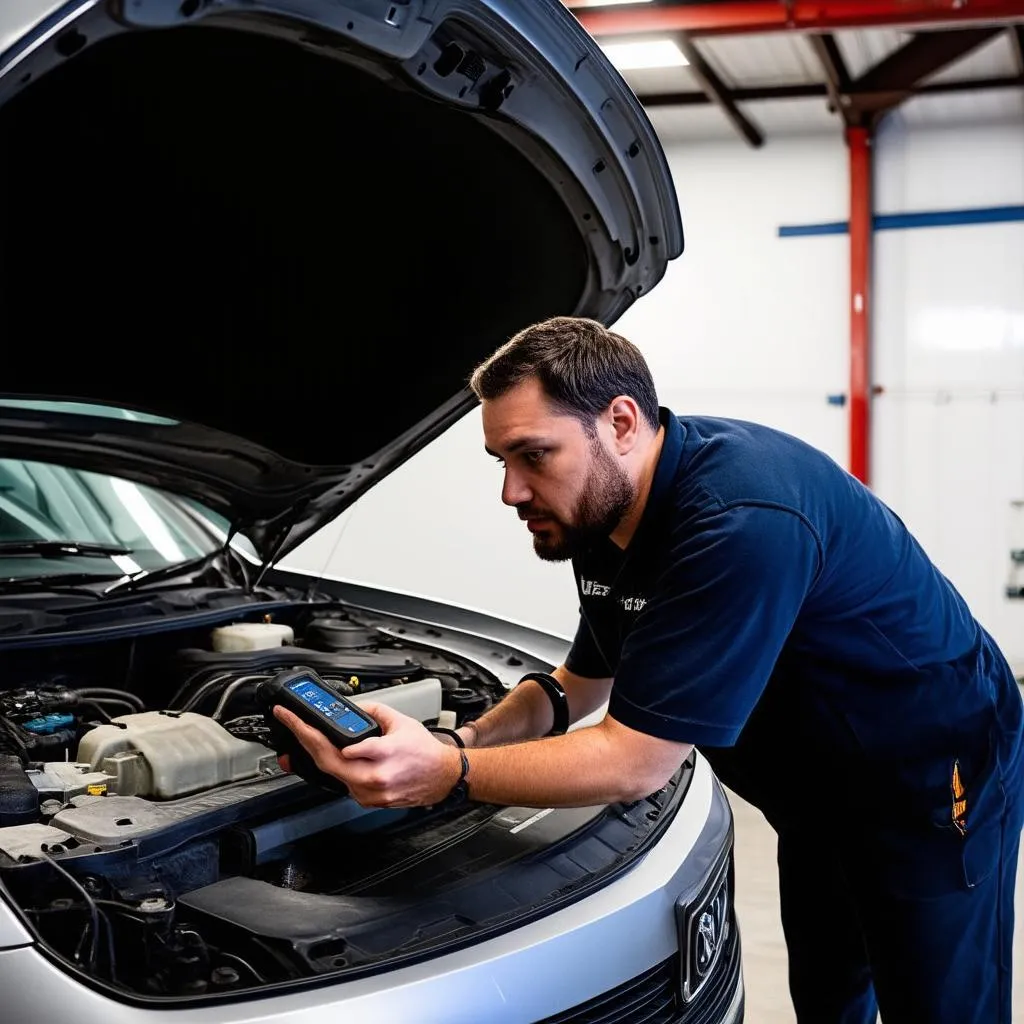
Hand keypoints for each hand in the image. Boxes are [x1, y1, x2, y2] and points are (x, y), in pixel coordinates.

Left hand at [272, 702, 461, 807]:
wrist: (442, 776)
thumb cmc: (426, 752)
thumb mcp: (401, 721)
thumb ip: (374, 711)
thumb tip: (354, 709)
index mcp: (384, 754)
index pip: (347, 747)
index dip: (317, 735)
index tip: (299, 721)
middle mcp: (376, 777)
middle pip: (329, 762)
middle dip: (305, 740)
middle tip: (291, 724)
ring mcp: (371, 793)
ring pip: (333, 774)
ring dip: (316, 754)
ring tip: (302, 736)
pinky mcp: (370, 801)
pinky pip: (343, 784)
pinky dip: (334, 769)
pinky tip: (326, 756)